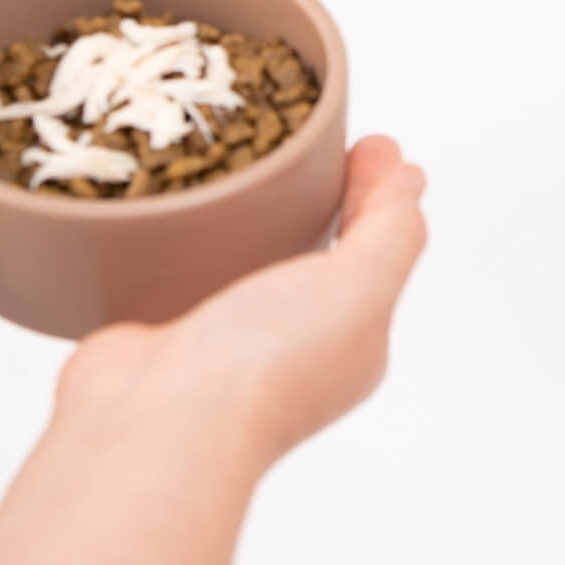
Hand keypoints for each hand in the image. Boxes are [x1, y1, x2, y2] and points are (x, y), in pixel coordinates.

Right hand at [55, 136, 427, 473]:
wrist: (155, 427)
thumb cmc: (269, 366)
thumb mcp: (362, 289)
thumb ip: (393, 232)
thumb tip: (409, 177)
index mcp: (354, 339)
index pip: (378, 250)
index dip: (378, 192)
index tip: (367, 141)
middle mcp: (294, 341)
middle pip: (316, 250)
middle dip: (319, 193)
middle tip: (307, 136)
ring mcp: (226, 336)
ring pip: (249, 257)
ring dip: (251, 209)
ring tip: (244, 151)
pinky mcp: (166, 326)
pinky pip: (188, 267)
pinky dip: (192, 232)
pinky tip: (182, 194)